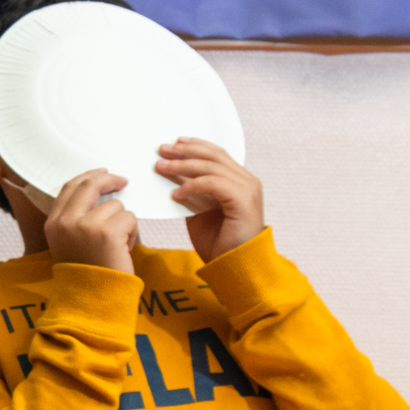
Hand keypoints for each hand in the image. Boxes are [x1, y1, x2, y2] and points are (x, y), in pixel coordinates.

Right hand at [43, 170, 137, 273]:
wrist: (93, 300)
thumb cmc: (87, 273)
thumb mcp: (69, 243)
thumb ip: (76, 218)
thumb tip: (100, 191)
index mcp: (53, 223)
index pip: (69, 187)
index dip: (88, 177)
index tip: (102, 173)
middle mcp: (66, 222)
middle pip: (89, 185)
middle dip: (110, 180)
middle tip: (123, 181)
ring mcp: (85, 225)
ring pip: (116, 206)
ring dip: (123, 222)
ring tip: (118, 244)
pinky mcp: (107, 232)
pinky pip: (129, 218)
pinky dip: (132, 233)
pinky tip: (124, 249)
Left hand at [156, 138, 263, 261]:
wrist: (236, 267)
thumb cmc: (220, 243)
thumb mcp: (200, 211)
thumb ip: (192, 192)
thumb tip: (171, 175)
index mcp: (240, 181)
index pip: (217, 154)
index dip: (196, 145)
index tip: (174, 142)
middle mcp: (247, 181)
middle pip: (213, 155)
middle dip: (185, 150)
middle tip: (161, 150)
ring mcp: (248, 189)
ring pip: (211, 167)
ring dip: (182, 165)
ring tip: (161, 167)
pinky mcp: (243, 200)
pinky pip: (213, 183)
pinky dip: (192, 185)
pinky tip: (176, 194)